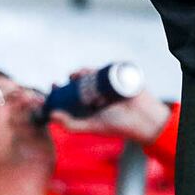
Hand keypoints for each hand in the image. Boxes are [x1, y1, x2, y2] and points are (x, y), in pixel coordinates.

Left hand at [51, 75, 171, 143]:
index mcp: (89, 104)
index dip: (60, 89)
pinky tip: (94, 72)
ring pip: (92, 74)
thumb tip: (51, 115)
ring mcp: (108, 84)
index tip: (53, 85)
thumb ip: (71, 125)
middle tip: (69, 79)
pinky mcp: (119, 76)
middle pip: (81, 81)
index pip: (71, 94)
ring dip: (84, 72)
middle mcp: (97, 93)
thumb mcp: (91, 126)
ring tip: (80, 76)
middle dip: (72, 78)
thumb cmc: (118, 125)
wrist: (143, 120)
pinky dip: (99, 68)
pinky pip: (107, 68)